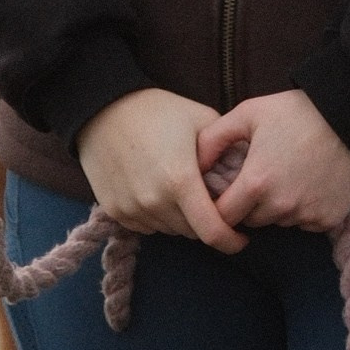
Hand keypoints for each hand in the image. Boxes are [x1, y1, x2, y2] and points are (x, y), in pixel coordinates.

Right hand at [77, 88, 248, 251]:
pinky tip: (159, 191)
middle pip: (193, 232)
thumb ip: (227, 151)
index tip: (241, 237)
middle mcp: (154, 202)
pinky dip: (159, 217)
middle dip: (207, 222)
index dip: (231, 241)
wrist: (103, 109)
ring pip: (170, 230)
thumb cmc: (157, 110)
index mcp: (180, 181)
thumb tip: (247, 176)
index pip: (212, 232)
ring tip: (182, 191)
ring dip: (182, 219)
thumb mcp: (202, 120)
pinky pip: (148, 226)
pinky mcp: (115, 210)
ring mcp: (132, 209)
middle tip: (210, 201)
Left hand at [195, 89, 349, 235]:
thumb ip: (214, 139)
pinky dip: (303, 210)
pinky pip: (305, 223)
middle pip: (250, 222)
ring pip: (278, 223)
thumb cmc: (297, 112)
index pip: (222, 217)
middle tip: (258, 179)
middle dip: (248, 206)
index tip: (224, 194)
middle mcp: (280, 206)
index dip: (219, 207)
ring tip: (285, 177)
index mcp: (256, 183)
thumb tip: (195, 164)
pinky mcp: (329, 219)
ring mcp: (307, 215)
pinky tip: (308, 184)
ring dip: (276, 208)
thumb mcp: (249, 113)